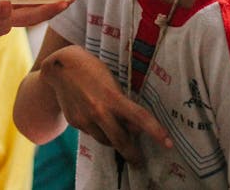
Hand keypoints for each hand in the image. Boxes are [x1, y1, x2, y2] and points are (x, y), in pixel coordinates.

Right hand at [39, 45, 172, 165]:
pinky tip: (95, 118)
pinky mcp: (75, 123)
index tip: (168, 143)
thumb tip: (134, 127)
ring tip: (117, 133)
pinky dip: (98, 130)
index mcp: (112, 97)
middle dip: (132, 154)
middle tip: (139, 162)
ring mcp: (85, 119)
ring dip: (114, 140)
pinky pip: (92, 133)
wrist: (60, 67)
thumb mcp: (111, 81)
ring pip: (106, 140)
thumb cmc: (92, 69)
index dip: (156, 131)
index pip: (140, 118)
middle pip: (121, 141)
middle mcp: (99, 111)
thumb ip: (121, 104)